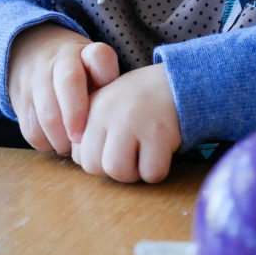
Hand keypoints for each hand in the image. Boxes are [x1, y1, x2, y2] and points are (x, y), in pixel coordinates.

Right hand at [7, 24, 119, 153]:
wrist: (31, 51)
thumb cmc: (77, 71)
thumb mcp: (96, 68)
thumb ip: (108, 86)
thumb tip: (115, 120)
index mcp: (84, 53)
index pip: (98, 57)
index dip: (104, 77)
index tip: (107, 105)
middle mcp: (58, 60)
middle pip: (69, 84)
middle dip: (77, 117)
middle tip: (83, 140)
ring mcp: (35, 78)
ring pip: (46, 114)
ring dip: (61, 138)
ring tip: (73, 145)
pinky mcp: (18, 99)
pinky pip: (31, 129)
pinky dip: (46, 143)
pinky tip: (56, 141)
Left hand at [71, 64, 180, 182]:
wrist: (177, 82)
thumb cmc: (140, 102)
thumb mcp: (108, 105)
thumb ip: (89, 130)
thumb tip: (81, 161)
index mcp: (92, 106)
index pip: (78, 154)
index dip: (99, 158)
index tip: (116, 145)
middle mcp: (107, 111)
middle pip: (93, 166)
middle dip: (114, 168)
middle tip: (132, 151)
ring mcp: (132, 121)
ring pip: (118, 172)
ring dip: (134, 172)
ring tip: (144, 152)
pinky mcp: (158, 132)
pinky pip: (150, 172)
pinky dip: (157, 169)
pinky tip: (161, 151)